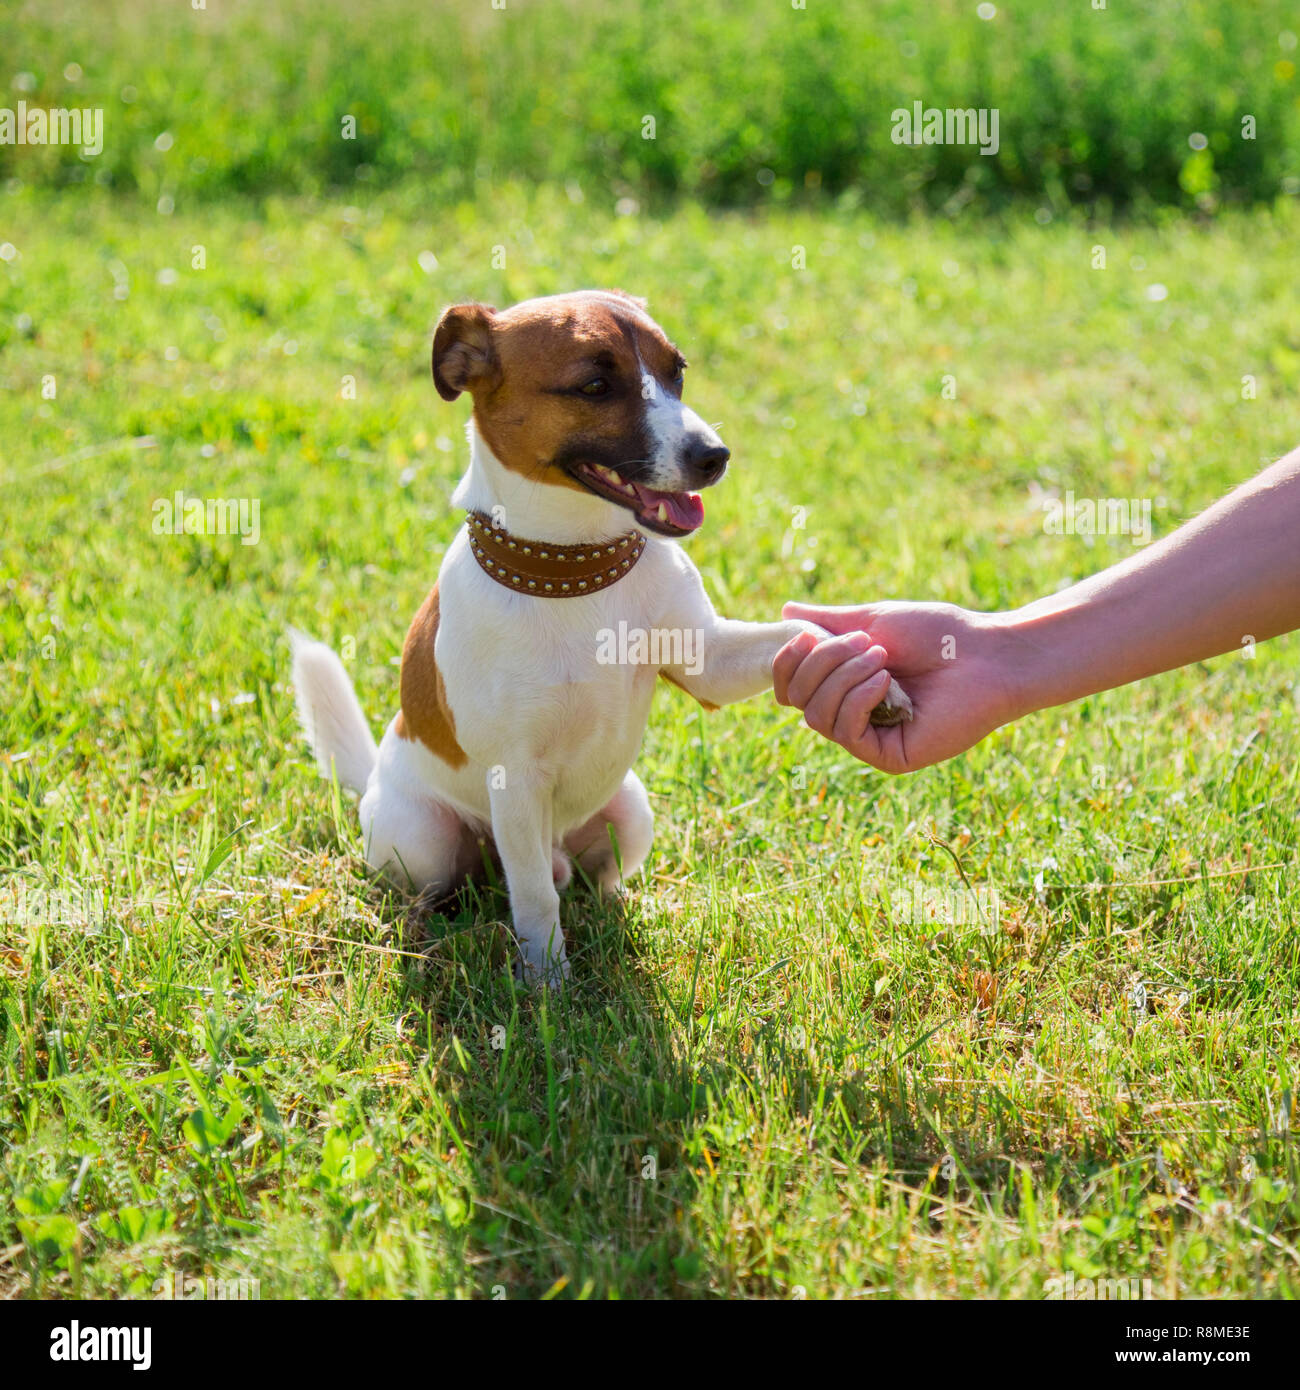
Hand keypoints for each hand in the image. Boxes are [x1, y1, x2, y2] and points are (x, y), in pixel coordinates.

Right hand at [773, 601, 1027, 772]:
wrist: (987, 654)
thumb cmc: (937, 634)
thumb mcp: (872, 621)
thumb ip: (828, 623)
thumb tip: (785, 612)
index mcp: (844, 687)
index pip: (790, 688)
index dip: (786, 662)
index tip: (806, 634)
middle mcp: (852, 715)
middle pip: (797, 700)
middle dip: (823, 663)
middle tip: (868, 642)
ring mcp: (870, 739)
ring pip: (818, 716)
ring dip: (845, 678)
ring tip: (883, 658)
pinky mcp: (889, 756)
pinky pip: (847, 733)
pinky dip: (859, 699)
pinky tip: (886, 681)